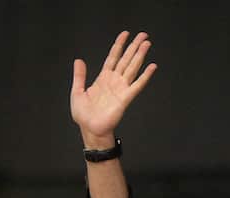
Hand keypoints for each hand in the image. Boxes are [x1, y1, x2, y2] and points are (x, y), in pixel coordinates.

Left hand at [71, 30, 157, 148]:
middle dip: (134, 46)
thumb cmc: (84, 115)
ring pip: (132, 68)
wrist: (90, 129)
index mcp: (103, 78)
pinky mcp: (125, 98)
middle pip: (126, 59)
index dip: (119, 45)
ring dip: (140, 55)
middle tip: (143, 35)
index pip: (113, 57)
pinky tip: (152, 66)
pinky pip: (137, 85)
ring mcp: (121, 88)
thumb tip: (78, 60)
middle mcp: (114, 81)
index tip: (125, 34)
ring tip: (147, 43)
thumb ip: (79, 76)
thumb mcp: (77, 92)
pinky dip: (145, 76)